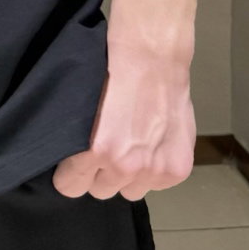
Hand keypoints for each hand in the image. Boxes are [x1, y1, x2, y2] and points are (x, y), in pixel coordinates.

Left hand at [50, 45, 196, 200]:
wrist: (152, 58)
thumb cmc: (113, 74)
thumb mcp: (81, 108)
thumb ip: (78, 144)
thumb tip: (71, 162)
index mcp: (96, 150)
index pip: (70, 187)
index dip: (71, 173)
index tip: (74, 164)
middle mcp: (126, 166)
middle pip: (101, 191)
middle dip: (101, 174)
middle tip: (108, 149)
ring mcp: (154, 170)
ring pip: (131, 191)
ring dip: (130, 176)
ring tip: (134, 146)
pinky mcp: (178, 169)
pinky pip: (157, 185)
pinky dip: (156, 170)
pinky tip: (154, 144)